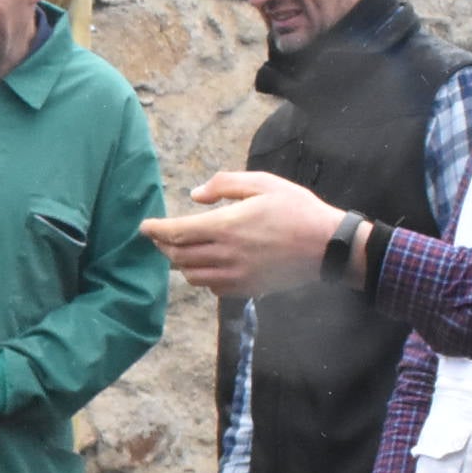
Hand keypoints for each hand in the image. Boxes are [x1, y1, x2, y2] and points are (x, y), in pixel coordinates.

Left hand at [139, 172, 345, 297]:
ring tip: (180, 250)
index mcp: (226, 226)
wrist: (327, 246)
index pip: (176, 232)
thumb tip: (194, 195)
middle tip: (159, 236)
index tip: (144, 227)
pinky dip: (202, 277)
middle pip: (178, 256)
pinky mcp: (246, 289)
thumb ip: (224, 185)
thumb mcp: (263, 183)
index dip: (155, 230)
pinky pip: (212, 288)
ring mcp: (235, 276)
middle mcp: (225, 255)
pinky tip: (208, 265)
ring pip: (191, 275)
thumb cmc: (296, 209)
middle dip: (163, 245)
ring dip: (181, 262)